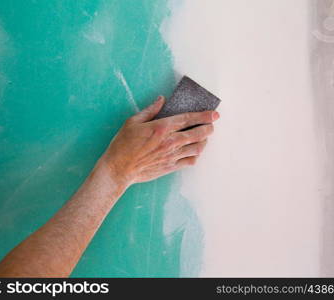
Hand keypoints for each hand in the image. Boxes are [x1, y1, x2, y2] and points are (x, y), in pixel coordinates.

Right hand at [102, 96, 219, 185]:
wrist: (119, 169)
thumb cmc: (123, 145)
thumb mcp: (133, 122)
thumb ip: (150, 110)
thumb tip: (161, 100)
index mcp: (162, 128)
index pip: (188, 119)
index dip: (204, 115)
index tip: (214, 113)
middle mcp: (170, 141)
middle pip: (198, 133)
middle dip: (208, 127)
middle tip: (212, 124)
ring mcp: (172, 155)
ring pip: (198, 148)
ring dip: (204, 141)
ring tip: (204, 137)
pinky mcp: (171, 166)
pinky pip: (191, 161)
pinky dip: (196, 155)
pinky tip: (194, 151)